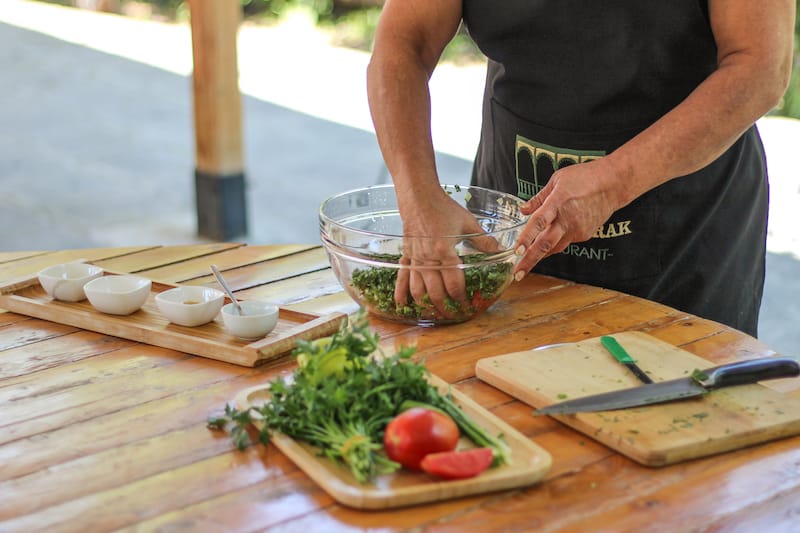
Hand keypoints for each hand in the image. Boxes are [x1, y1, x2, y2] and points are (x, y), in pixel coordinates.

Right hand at [396, 189, 498, 317]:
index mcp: (445, 252)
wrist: (419, 197)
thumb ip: (484, 240)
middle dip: (446, 307)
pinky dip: (401, 292)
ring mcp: (415, 259)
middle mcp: (428, 259)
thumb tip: (501, 250)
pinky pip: (402, 277)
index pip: (454, 284)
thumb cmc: (443, 208)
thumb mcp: (468, 222)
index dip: (461, 298)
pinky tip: (402, 304)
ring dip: (426, 304)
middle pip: (436, 292)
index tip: (468, 305)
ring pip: (418, 289)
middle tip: (454, 315)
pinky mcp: (406, 256)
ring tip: (434, 312)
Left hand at [513, 158, 622, 280]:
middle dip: (530, 260)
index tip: (517, 251)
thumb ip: (539, 198)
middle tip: (518, 274)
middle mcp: (567, 219)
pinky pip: (565, 242)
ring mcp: (577, 229)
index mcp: (557, 202)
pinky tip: (551, 238)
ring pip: (555, 247)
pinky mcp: (584, 235)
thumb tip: (524, 210)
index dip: (527, 238)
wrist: (614, 185)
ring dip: (540, 256)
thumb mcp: (557, 180)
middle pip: (546, 244)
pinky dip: (555, 242)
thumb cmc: (586, 177)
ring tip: (526, 264)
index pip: (539, 223)